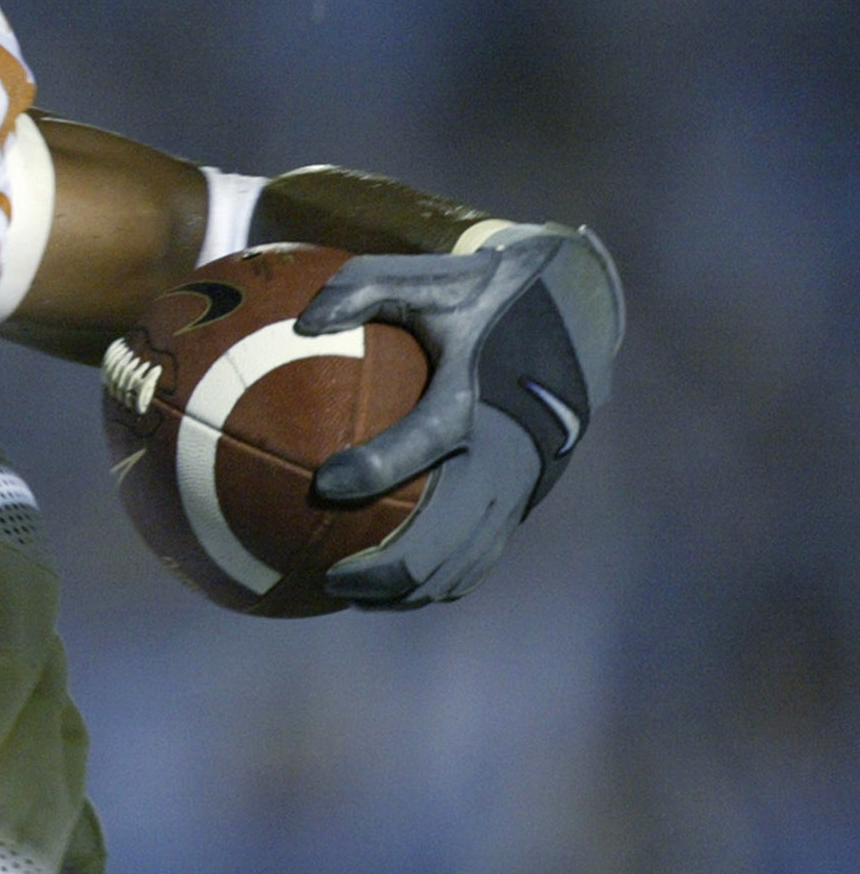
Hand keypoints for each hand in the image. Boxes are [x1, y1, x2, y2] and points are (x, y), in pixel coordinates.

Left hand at [297, 223, 621, 605]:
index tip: (326, 482)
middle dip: (388, 569)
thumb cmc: (480, 296)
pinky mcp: (524, 499)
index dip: (376, 467)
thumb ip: (358, 292)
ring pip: (464, 562)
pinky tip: (387, 590)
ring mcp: (518, 483)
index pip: (425, 440)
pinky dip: (437, 582)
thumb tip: (302, 324)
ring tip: (347, 594)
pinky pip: (480, 557)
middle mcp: (502, 451)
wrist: (572, 316)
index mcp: (475, 396)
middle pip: (447, 536)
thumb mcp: (425, 278)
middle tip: (328, 577)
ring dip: (408, 589)